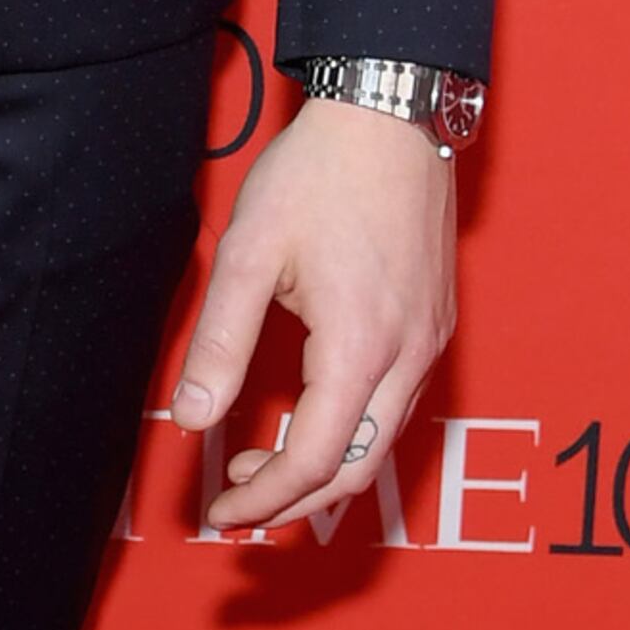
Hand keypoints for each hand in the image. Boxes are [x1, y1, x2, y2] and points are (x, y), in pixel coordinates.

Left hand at [175, 91, 455, 544]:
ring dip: (322, 467)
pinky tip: (308, 416)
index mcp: (361, 345)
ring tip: (257, 465)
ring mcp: (430, 340)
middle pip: (358, 468)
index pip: (317, 460)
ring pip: (383, 441)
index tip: (222, 515)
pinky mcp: (435, 324)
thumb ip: (220, 341)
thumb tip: (194, 419)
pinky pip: (397, 406)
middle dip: (294, 500)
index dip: (266, 500)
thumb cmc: (319, 174)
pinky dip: (352, 432)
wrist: (389, 114)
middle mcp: (409, 354)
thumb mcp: (249, 253)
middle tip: (235, 503)